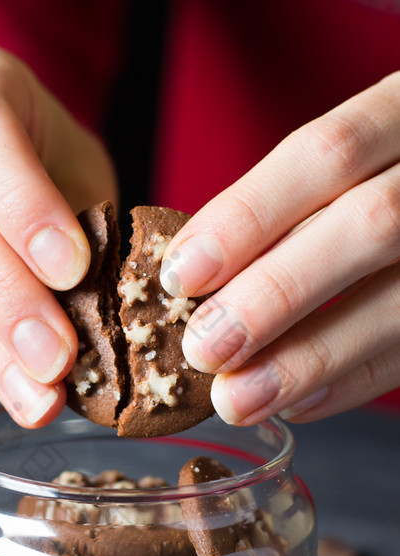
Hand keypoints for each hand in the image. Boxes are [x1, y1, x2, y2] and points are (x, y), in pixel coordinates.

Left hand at [160, 72, 399, 423]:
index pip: (328, 152)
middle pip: (371, 224)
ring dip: (308, 358)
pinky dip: (352, 382)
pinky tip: (296, 403)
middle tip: (203, 348)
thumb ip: (286, 205)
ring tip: (237, 398)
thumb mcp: (346, 164)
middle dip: (275, 293)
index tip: (180, 273)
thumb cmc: (375, 182)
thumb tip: (191, 281)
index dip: (248, 215)